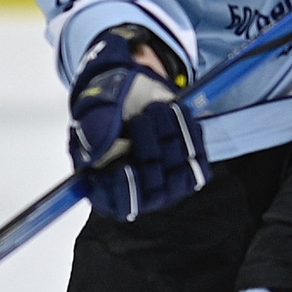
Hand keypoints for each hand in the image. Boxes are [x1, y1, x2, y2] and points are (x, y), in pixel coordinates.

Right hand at [67, 29, 208, 221]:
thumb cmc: (104, 102)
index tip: (124, 166)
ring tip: (155, 109)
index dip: (124, 191)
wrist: (131, 87)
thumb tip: (98, 152)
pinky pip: (199, 162)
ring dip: (170, 138)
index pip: (118, 204)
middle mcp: (136, 190)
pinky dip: (189, 134)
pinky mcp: (187, 168)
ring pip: (179, 177)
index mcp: (103, 183)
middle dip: (149, 150)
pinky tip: (175, 112)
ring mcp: (164, 183)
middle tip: (140, 118)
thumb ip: (95, 129)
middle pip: (154, 191)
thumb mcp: (92, 107)